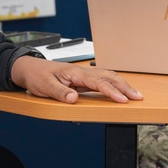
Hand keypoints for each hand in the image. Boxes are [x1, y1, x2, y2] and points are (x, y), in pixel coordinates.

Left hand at [9, 55, 143, 103]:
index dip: (112, 91)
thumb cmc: (37, 76)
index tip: (123, 99)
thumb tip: (74, 98)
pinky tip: (120, 90)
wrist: (29, 68)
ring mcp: (83, 75)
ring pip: (108, 77)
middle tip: (138, 97)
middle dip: (125, 86)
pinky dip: (114, 84)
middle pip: (109, 77)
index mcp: (75, 73)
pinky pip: (102, 80)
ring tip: (134, 94)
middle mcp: (82, 72)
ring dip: (122, 84)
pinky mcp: (82, 79)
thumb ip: (60, 92)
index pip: (98, 82)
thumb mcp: (45, 86)